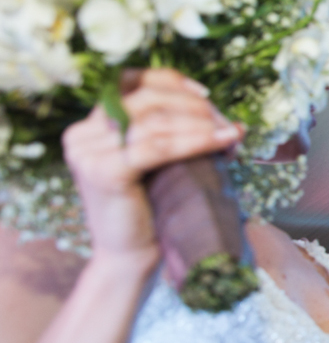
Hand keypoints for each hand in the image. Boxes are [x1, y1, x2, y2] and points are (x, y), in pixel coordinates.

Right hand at [60, 69, 243, 263]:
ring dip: (200, 124)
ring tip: (231, 132)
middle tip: (226, 121)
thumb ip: (173, 135)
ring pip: (154, 122)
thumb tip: (226, 118)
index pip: (129, 84)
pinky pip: (157, 147)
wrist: (131, 259)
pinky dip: (194, 141)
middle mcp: (82, 135)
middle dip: (193, 107)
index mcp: (90, 127)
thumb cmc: (152, 212)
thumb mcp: (159, 164)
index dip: (169, 82)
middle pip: (145, 100)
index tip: (205, 94)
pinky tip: (222, 141)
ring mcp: (88, 153)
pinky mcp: (104, 172)